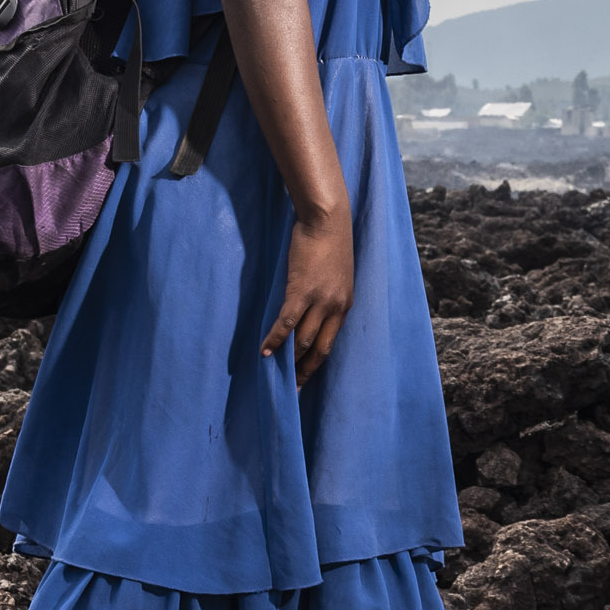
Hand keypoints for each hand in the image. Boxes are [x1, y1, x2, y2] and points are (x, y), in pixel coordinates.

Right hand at [262, 207, 354, 383]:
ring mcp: (319, 301)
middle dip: (305, 372)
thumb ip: (327, 296)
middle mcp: (336, 307)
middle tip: (293, 390)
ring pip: (303, 340)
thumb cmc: (329, 243)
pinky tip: (264, 352)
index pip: (331, 343)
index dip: (317, 363)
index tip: (306, 379)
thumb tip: (311, 311)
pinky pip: (287, 323)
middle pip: (319, 349)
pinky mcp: (301, 291)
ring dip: (288, 360)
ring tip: (276, 375)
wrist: (327, 219)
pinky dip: (275, 340)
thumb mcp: (336, 274)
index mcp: (345, 305)